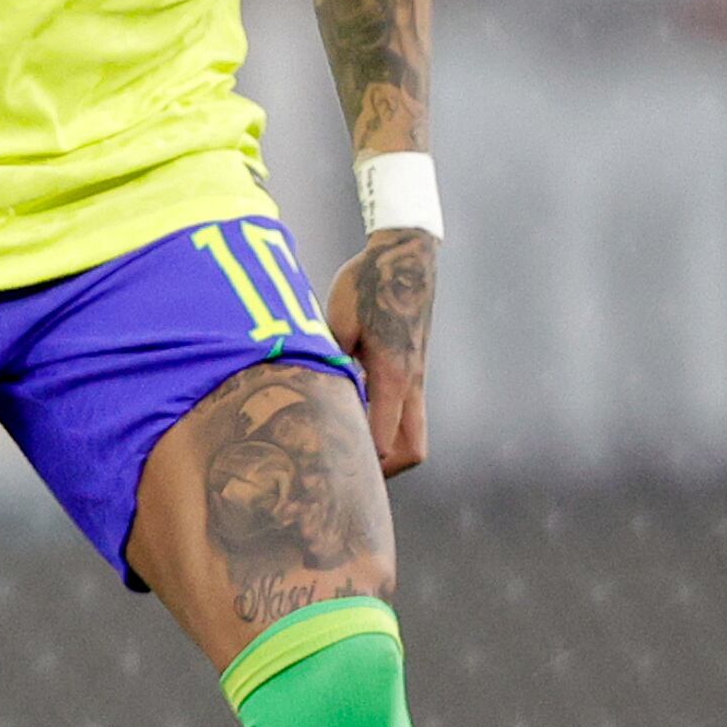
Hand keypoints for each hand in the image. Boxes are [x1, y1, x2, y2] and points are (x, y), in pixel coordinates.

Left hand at [323, 230, 434, 476]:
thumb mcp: (338, 320)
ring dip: (391, 449)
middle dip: (386, 468)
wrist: (406, 257)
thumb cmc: (368, 285)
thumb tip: (307, 390)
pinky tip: (357, 416)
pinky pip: (409, 414)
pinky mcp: (416, 370)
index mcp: (392, 375)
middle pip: (413, 450)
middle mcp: (412, 383)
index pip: (384, 439)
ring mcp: (418, 378)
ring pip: (416, 434)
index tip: (328, 467)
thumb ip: (329, 360)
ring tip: (350, 446)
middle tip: (348, 468)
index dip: (360, 460)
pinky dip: (390, 426)